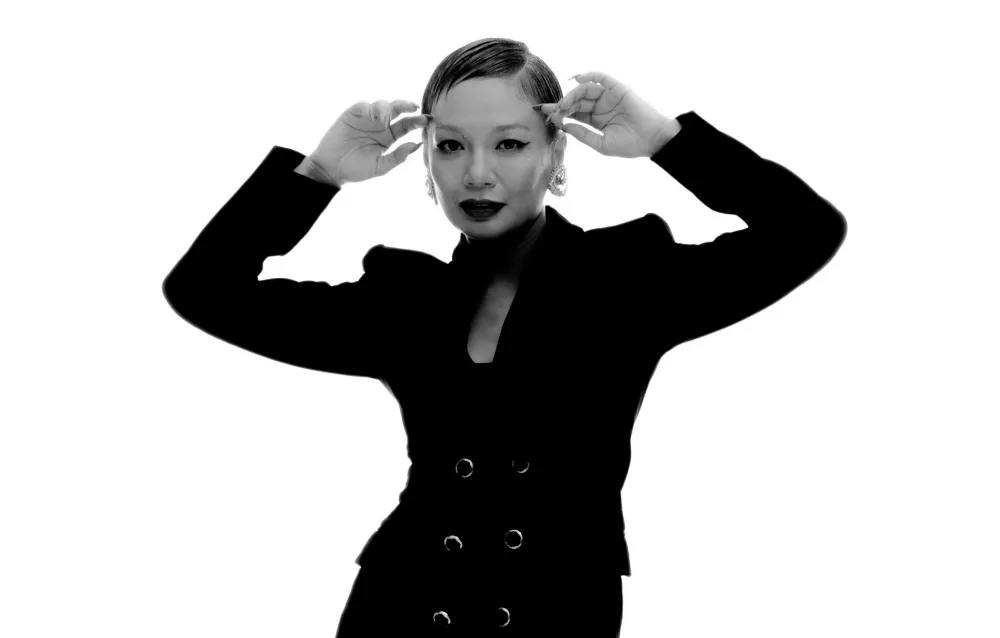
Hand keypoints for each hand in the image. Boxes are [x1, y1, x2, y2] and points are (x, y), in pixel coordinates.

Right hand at [306, 99, 429, 185]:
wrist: (331, 169)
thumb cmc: (356, 170)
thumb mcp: (380, 167)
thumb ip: (397, 157)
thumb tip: (416, 145)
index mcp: (389, 137)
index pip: (406, 125)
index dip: (417, 121)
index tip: (427, 120)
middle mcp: (380, 125)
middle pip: (397, 110)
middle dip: (407, 106)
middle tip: (415, 108)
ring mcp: (366, 118)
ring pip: (382, 105)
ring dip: (387, 108)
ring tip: (385, 120)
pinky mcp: (352, 114)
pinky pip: (364, 106)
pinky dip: (370, 108)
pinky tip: (373, 116)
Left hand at [538, 71, 678, 158]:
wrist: (652, 140)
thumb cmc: (630, 145)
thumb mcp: (601, 144)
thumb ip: (582, 135)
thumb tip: (563, 126)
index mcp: (595, 120)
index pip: (572, 113)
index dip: (558, 112)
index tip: (542, 113)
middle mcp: (599, 106)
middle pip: (575, 101)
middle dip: (561, 105)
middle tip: (551, 111)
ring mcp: (608, 96)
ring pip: (584, 90)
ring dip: (572, 95)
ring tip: (564, 104)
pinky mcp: (617, 88)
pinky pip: (601, 77)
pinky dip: (589, 75)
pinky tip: (577, 79)